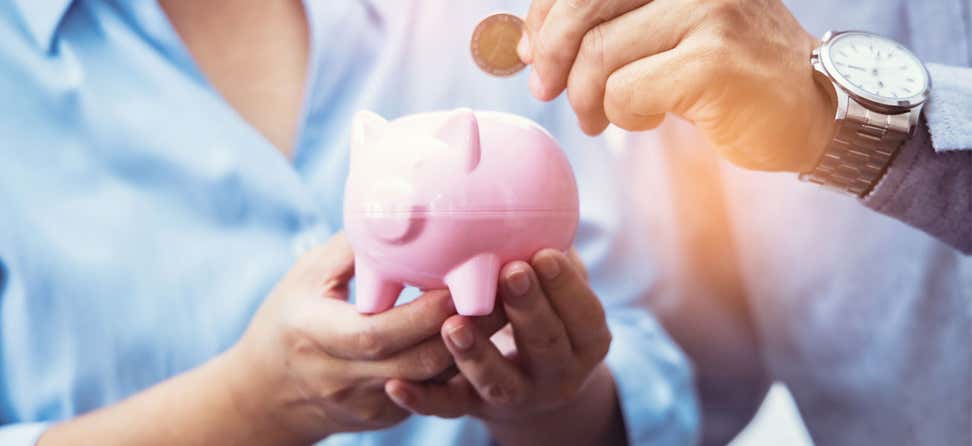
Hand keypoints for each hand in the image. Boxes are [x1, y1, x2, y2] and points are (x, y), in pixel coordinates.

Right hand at [223, 233, 504, 443]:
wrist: (266, 394)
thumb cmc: (286, 321)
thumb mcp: (306, 277)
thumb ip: (353, 249)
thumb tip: (399, 210)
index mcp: (316, 335)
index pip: (378, 332)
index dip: (424, 312)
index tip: (461, 281)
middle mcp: (342, 377)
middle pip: (418, 362)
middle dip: (466, 329)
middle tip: (504, 291)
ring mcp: (367, 403)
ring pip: (434, 382)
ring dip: (473, 348)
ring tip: (506, 310)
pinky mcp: (386, 416)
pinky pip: (432, 392)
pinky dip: (459, 365)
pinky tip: (484, 336)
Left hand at [383, 249, 621, 445]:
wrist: (532, 382)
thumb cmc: (543, 313)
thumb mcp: (559, 288)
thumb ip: (552, 255)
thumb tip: (534, 201)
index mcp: (586, 342)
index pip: (585, 315)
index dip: (567, 287)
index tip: (545, 254)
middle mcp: (557, 374)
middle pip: (546, 345)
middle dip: (528, 309)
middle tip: (508, 272)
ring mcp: (517, 395)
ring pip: (498, 381)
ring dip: (476, 353)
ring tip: (453, 324)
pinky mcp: (475, 408)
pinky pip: (447, 407)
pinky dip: (423, 400)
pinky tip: (396, 386)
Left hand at [520, 0, 834, 171]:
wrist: (812, 105)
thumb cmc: (729, 70)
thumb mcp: (665, 30)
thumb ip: (609, 24)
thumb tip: (530, 43)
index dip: (543, 14)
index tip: (531, 52)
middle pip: (582, 8)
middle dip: (550, 57)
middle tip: (548, 91)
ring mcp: (709, 10)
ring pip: (599, 56)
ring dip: (587, 98)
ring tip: (600, 117)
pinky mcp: (715, 59)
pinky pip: (628, 93)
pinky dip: (623, 116)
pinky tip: (647, 118)